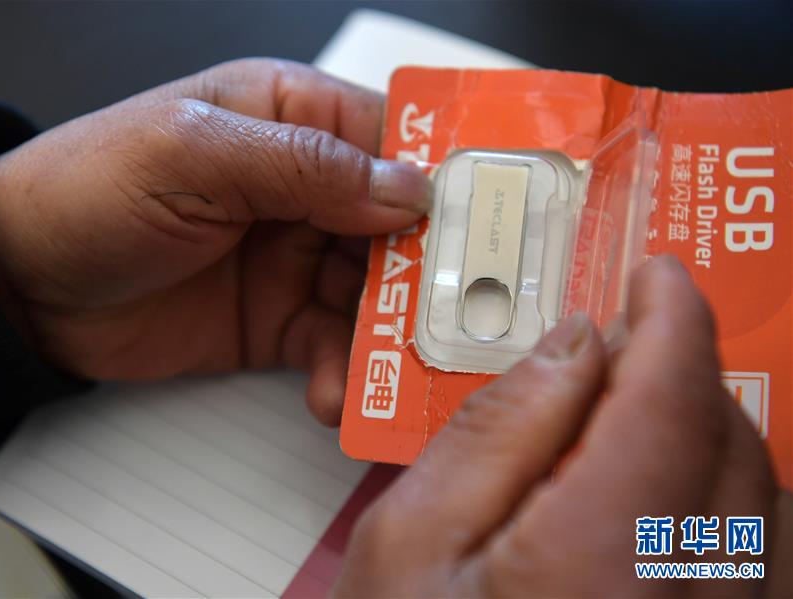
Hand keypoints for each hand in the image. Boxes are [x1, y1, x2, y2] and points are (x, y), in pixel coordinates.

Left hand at [0, 59, 430, 423]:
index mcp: (291, 117)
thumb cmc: (89, 191)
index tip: (493, 226)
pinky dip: (342, 372)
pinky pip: (333, 345)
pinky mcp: (277, 318)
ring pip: (376, 295)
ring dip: (388, 336)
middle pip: (402, 227)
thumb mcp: (194, 154)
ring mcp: (294, 256)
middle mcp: (305, 185)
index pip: (395, 138)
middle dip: (431, 273)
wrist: (19, 287)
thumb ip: (306, 168)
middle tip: (456, 319)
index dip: (448, 178)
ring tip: (388, 372)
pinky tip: (331, 394)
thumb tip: (409, 189)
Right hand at [337, 257, 791, 596]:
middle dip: (684, 367)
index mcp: (603, 558)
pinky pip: (760, 557)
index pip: (672, 397)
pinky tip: (657, 483)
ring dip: (706, 427)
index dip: (672, 317)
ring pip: (760, 498)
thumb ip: (498, 430)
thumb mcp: (413, 539)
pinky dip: (720, 492)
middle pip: (729, 440)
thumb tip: (568, 346)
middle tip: (625, 333)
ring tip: (631, 402)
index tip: (656, 273)